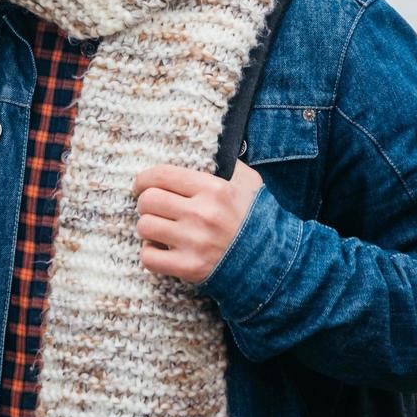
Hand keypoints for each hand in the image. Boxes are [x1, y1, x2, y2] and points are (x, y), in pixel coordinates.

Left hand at [131, 159, 264, 283]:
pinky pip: (149, 257)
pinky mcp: (190, 268)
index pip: (161, 175)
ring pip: (145, 227)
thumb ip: (226, 164)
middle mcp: (202, 214)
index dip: (144, 179)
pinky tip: (163, 250)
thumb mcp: (248, 182)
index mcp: (214, 189)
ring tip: (160, 229)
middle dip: (145, 204)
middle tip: (153, 209)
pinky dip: (151, 254)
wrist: (274, 263)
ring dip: (148, 228)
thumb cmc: (257, 219)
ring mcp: (195, 243)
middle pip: (148, 201)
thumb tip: (205, 148)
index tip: (141, 186)